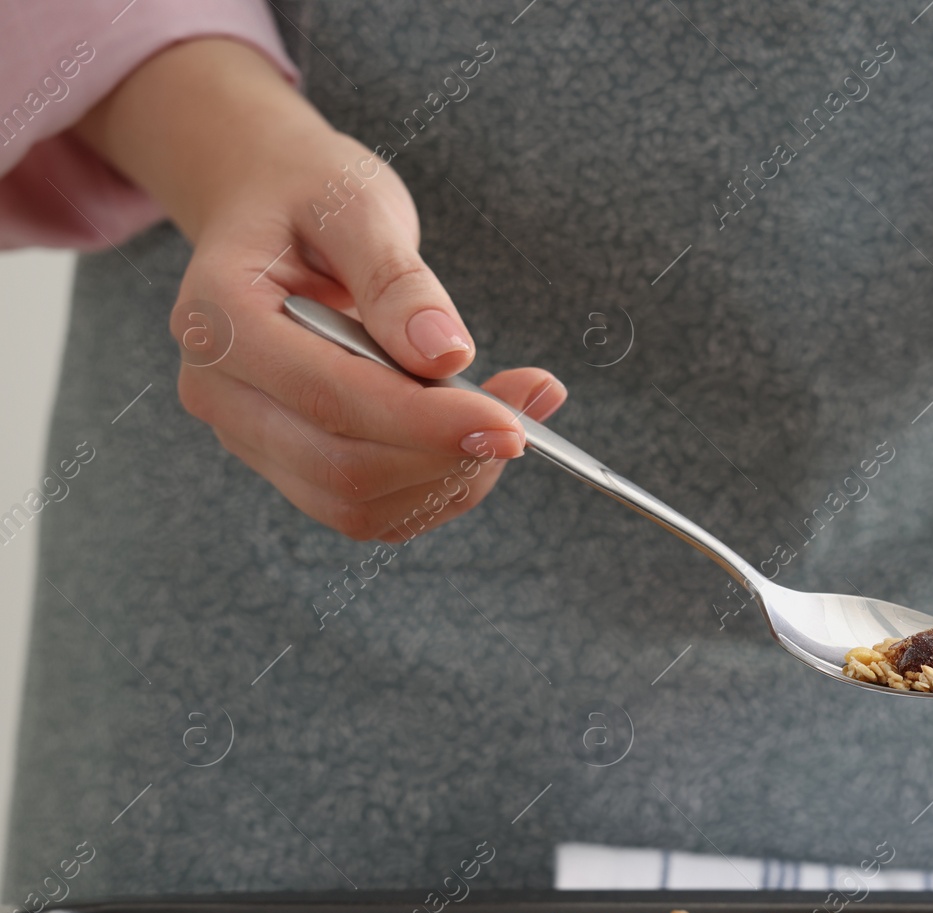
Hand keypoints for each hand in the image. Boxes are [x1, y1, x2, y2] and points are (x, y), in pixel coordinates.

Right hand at [74, 40, 564, 540]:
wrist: (271, 208)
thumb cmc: (311, 195)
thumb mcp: (357, 203)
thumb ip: (397, 278)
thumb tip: (446, 355)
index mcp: (218, 319)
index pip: (328, 397)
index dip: (426, 422)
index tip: (512, 425)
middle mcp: (219, 393)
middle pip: (341, 468)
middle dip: (448, 454)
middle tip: (528, 416)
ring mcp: (248, 436)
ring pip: (357, 504)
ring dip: (449, 477)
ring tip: (512, 416)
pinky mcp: (288, 463)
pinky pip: (369, 509)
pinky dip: (437, 486)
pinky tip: (479, 437)